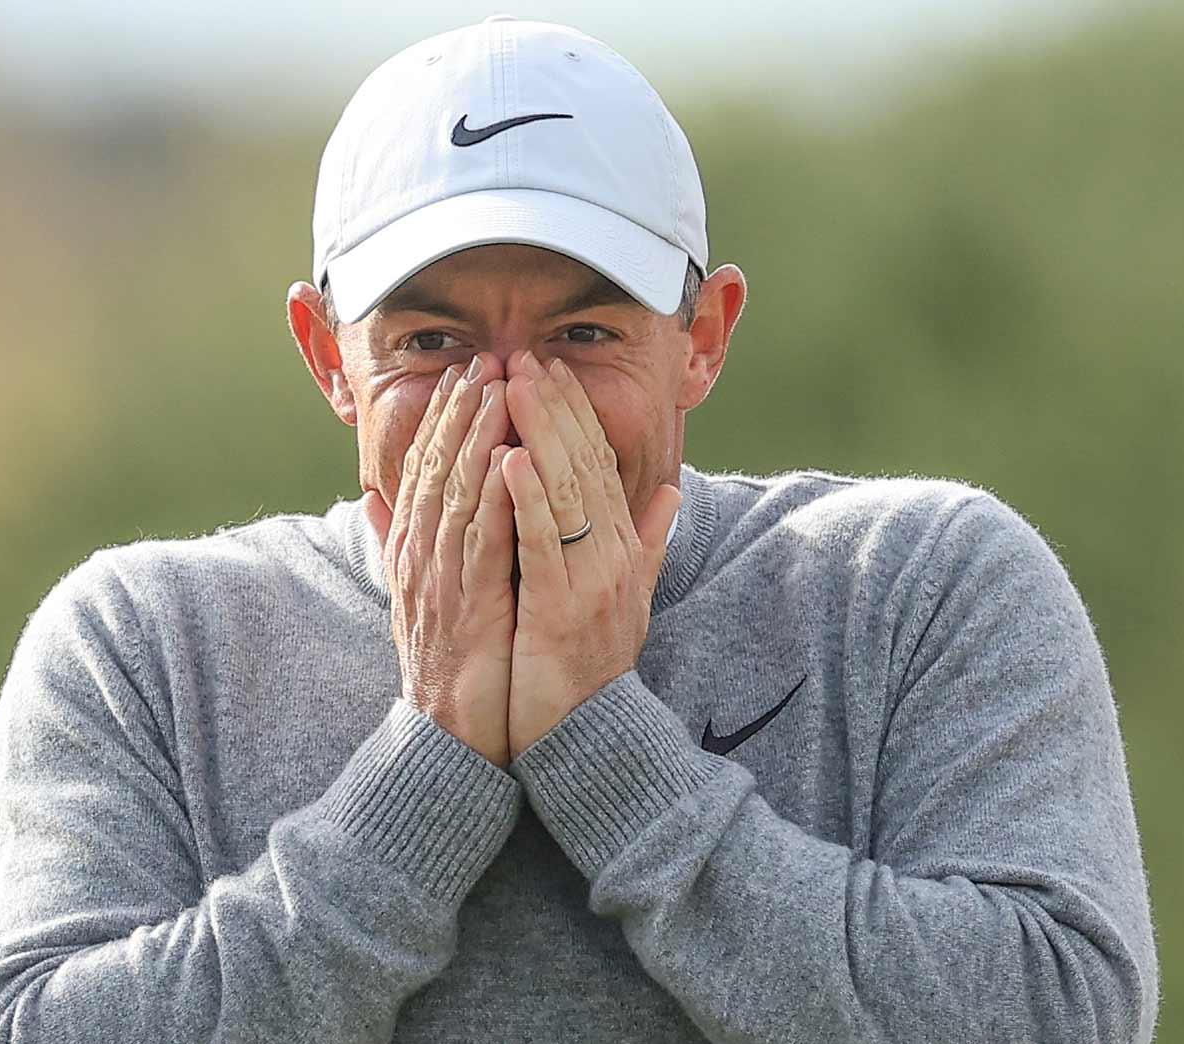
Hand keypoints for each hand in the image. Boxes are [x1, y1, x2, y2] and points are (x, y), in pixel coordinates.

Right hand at [361, 355, 516, 767]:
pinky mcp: (469, 605)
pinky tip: (510, 462)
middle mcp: (419, 557)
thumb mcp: (418, 594)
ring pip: (456, 493)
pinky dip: (495, 498)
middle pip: (436, 468)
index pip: (425, 470)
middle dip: (460, 412)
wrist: (449, 733)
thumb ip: (399, 542)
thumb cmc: (444, 664)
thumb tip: (375, 498)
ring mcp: (440, 580)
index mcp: (413, 551)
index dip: (443, 419)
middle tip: (482, 361)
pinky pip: (482, 542)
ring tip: (496, 391)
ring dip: (476, 439)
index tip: (464, 375)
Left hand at [500, 351, 677, 759]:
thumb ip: (647, 542)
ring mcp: (590, 582)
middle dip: (556, 407)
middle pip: (585, 466)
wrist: (587, 738)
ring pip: (567, 492)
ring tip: (517, 387)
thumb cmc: (593, 668)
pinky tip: (510, 460)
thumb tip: (673, 494)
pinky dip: (529, 499)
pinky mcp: (561, 608)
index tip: (549, 370)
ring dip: (542, 435)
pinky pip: (544, 544)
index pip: (599, 466)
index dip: (575, 414)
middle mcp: (613, 557)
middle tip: (528, 357)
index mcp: (620, 549)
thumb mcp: (627, 597)